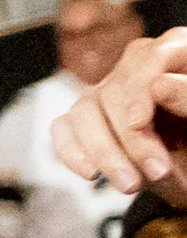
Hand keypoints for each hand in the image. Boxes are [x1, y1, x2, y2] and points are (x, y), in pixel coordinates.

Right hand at [53, 27, 186, 205]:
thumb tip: (160, 85)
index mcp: (174, 53)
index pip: (148, 58)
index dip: (139, 90)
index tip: (140, 123)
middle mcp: (135, 68)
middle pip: (114, 91)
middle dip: (131, 137)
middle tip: (156, 171)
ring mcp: (105, 92)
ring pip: (84, 112)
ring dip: (104, 152)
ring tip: (130, 185)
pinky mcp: (83, 119)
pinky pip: (63, 129)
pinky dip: (72, 152)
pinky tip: (91, 174)